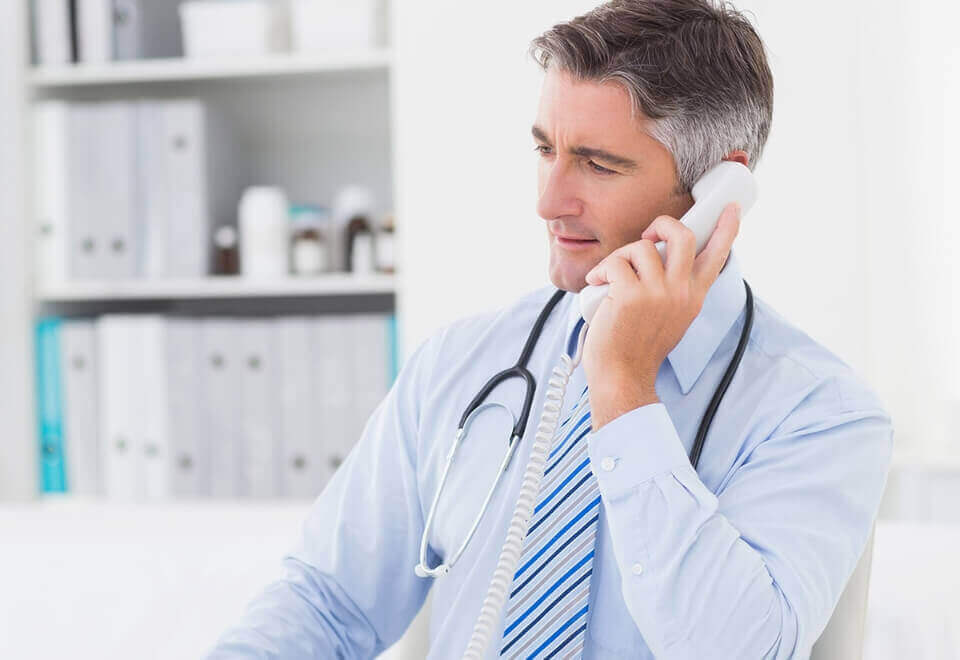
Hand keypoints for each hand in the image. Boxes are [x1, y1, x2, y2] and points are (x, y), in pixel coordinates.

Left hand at [581, 202, 741, 429]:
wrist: (622, 376)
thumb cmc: (637, 346)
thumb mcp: (669, 316)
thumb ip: (672, 288)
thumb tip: (657, 253)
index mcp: (694, 297)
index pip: (717, 257)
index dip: (726, 229)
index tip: (731, 208)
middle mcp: (681, 293)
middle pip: (682, 236)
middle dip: (661, 223)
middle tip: (646, 234)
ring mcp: (658, 294)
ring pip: (641, 247)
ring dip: (620, 257)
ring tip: (609, 276)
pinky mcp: (631, 296)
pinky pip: (615, 263)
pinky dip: (601, 271)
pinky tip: (597, 285)